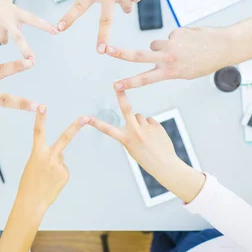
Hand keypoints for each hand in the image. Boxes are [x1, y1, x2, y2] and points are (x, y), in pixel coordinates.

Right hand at [0, 0, 57, 59]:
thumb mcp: (6, 5)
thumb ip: (14, 18)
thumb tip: (17, 33)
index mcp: (14, 10)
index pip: (33, 18)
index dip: (44, 26)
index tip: (56, 30)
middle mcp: (6, 17)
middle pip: (18, 37)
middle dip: (25, 50)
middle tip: (32, 60)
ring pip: (3, 41)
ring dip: (1, 38)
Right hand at [16, 106, 88, 215]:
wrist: (31, 202)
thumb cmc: (29, 183)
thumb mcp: (33, 165)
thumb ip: (46, 156)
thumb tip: (60, 155)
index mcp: (37, 153)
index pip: (38, 132)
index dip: (40, 118)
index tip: (42, 106)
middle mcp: (49, 156)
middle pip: (64, 138)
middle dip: (75, 127)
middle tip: (86, 117)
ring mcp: (59, 165)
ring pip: (60, 160)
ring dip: (55, 168)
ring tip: (46, 179)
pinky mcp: (65, 174)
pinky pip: (63, 170)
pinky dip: (58, 175)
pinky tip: (52, 182)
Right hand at [87, 90, 204, 202]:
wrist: (165, 165)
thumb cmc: (147, 158)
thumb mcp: (132, 148)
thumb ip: (130, 133)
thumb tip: (136, 118)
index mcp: (126, 140)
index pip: (107, 129)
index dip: (96, 123)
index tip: (86, 118)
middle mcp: (135, 132)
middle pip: (127, 109)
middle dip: (121, 96)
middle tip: (117, 85)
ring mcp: (146, 128)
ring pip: (139, 116)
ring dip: (141, 122)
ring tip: (147, 136)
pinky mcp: (157, 126)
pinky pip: (150, 120)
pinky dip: (151, 126)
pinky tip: (155, 136)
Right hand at [108, 26, 236, 89]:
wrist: (222, 47)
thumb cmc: (204, 62)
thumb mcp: (185, 72)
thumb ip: (167, 66)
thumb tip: (153, 53)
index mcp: (171, 72)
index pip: (145, 78)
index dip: (129, 83)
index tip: (116, 86)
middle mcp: (169, 58)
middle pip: (138, 55)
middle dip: (120, 53)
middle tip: (105, 49)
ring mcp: (171, 44)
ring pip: (155, 45)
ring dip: (163, 47)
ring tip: (182, 50)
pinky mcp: (176, 32)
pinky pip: (169, 36)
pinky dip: (177, 39)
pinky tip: (190, 42)